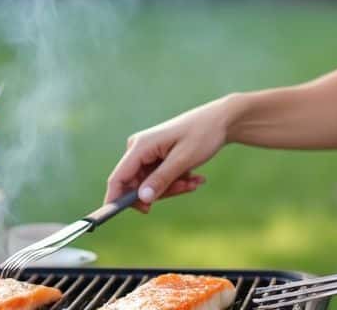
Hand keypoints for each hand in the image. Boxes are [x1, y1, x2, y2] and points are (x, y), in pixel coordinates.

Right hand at [104, 97, 234, 212]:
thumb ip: (161, 179)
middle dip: (161, 191)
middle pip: (137, 185)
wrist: (220, 121)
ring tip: (195, 181)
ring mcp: (148, 153)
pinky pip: (160, 178)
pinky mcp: (157, 156)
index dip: (116, 199)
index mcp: (140, 146)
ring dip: (173, 186)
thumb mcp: (182, 160)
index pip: (118, 178)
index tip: (123, 215)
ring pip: (151, 184)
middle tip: (186, 188)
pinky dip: (176, 180)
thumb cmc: (202, 134)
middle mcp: (139, 149)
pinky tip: (194, 177)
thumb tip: (142, 199)